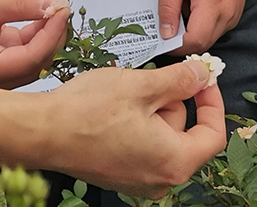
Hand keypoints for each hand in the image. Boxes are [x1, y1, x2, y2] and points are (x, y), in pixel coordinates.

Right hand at [0, 0, 68, 87]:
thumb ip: (20, 5)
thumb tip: (53, 4)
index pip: (29, 58)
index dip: (50, 32)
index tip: (61, 8)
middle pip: (36, 61)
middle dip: (53, 32)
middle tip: (62, 2)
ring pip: (35, 56)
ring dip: (47, 31)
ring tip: (54, 2)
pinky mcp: (1, 59)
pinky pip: (27, 49)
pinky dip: (38, 31)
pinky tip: (44, 11)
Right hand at [0, 58, 226, 194]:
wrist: (43, 131)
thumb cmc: (89, 110)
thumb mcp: (141, 85)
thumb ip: (179, 80)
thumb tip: (204, 74)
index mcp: (175, 161)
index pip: (213, 134)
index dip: (212, 101)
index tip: (201, 77)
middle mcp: (162, 180)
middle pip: (183, 133)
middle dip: (169, 101)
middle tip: (144, 79)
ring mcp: (139, 181)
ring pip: (160, 137)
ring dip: (149, 110)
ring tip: (122, 93)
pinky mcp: (120, 176)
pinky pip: (141, 146)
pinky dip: (134, 124)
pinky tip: (112, 109)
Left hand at [158, 0, 256, 52]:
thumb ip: (168, 4)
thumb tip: (165, 33)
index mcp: (212, 3)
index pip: (195, 41)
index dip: (175, 46)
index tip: (160, 39)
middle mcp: (227, 15)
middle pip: (201, 45)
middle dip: (181, 41)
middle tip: (165, 25)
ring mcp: (233, 17)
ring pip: (208, 40)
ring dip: (190, 33)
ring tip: (181, 8)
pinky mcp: (233, 16)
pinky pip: (214, 31)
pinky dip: (200, 26)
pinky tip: (192, 7)